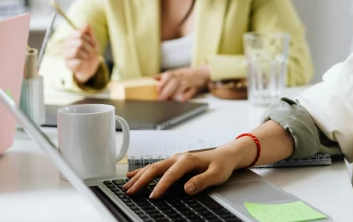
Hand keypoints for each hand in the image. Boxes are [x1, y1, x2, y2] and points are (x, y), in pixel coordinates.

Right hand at [62, 24, 100, 83]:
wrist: (89, 66)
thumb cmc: (89, 52)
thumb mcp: (92, 41)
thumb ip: (89, 32)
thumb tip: (86, 23)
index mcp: (71, 38)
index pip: (79, 33)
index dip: (89, 39)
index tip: (94, 44)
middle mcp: (65, 45)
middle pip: (79, 42)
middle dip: (89, 47)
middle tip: (92, 51)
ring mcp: (65, 55)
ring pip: (76, 50)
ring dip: (86, 54)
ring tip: (87, 56)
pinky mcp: (67, 64)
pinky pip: (76, 60)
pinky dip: (83, 61)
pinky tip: (83, 62)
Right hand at [123, 147, 237, 197]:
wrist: (225, 155)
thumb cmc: (221, 164)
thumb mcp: (217, 174)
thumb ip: (202, 181)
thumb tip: (187, 188)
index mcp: (187, 160)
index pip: (171, 174)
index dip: (161, 186)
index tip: (153, 197)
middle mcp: (178, 158)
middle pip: (156, 168)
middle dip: (142, 180)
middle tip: (131, 192)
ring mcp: (174, 159)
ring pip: (152, 167)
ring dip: (138, 177)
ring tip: (126, 187)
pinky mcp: (173, 163)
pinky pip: (154, 167)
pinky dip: (142, 171)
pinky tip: (131, 175)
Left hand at [155, 66, 210, 100]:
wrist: (202, 73)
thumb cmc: (185, 74)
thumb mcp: (174, 73)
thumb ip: (162, 77)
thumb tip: (149, 79)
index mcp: (174, 73)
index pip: (167, 76)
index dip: (162, 82)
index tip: (157, 89)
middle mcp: (181, 77)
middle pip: (173, 83)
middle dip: (166, 91)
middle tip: (160, 98)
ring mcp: (188, 82)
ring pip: (181, 87)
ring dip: (174, 94)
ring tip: (169, 100)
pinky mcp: (195, 87)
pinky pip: (191, 91)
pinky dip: (187, 95)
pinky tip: (182, 99)